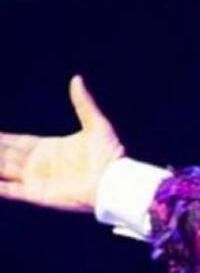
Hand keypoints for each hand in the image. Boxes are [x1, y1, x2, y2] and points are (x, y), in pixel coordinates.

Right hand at [0, 76, 124, 211]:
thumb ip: (83, 103)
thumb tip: (76, 78)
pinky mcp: (36, 194)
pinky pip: (9, 190)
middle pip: (4, 154)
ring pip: (2, 169)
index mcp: (48, 148)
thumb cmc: (110, 155)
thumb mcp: (96, 125)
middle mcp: (37, 164)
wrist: (116, 182)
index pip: (15, 141)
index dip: (0, 137)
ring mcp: (35, 180)